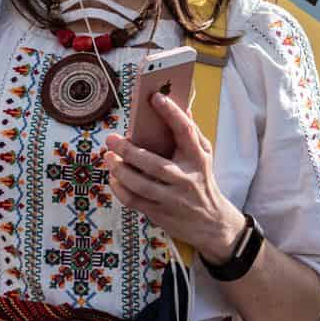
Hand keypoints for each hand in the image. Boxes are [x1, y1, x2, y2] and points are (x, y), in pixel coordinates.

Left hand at [104, 90, 246, 261]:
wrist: (211, 223)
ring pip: (140, 184)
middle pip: (154, 163)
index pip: (185, 132)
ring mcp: (172, 198)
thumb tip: (182, 106)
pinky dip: (119, 188)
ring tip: (108, 156)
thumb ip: (192, 132)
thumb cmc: (202, 181)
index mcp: (198, 159)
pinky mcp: (159, 213)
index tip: (155, 97)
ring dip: (120, 170)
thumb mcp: (204, 156)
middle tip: (112, 138)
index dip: (171, 113)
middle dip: (129, 150)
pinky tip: (113, 177)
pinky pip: (134, 200)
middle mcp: (185, 179)